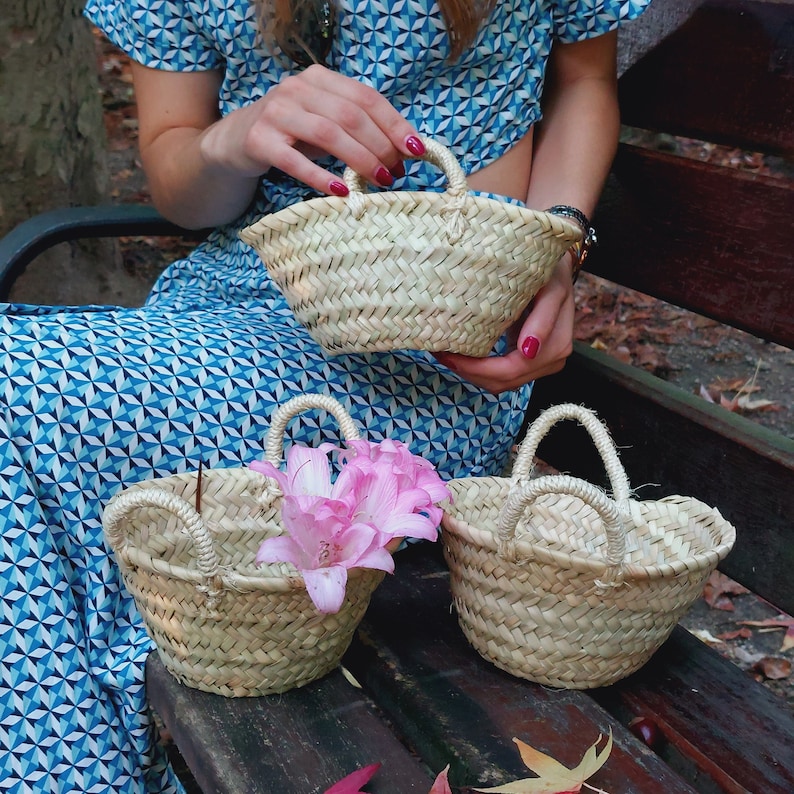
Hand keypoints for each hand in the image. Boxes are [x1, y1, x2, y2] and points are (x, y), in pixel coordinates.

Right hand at [200, 65, 422, 194]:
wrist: (232, 144)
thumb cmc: (290, 137)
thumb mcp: (324, 124)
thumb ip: (356, 129)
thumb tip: (402, 151)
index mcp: (319, 79)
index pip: (366, 98)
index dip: (394, 124)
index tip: (415, 149)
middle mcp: (297, 89)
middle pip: (351, 116)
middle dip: (381, 146)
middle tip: (396, 172)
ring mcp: (276, 113)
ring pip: (329, 134)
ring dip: (360, 160)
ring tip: (380, 181)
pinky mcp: (259, 141)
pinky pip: (296, 162)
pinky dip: (322, 177)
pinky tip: (341, 191)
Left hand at [434, 257, 575, 393]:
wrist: (557, 271)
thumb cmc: (552, 273)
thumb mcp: (550, 287)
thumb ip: (543, 318)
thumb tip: (528, 351)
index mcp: (555, 346)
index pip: (511, 370)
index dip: (477, 368)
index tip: (448, 353)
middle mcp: (550, 361)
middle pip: (502, 382)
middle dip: (468, 371)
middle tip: (438, 352)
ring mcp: (539, 365)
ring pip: (499, 384)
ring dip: (470, 373)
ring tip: (444, 353)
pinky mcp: (528, 363)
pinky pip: (500, 376)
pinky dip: (478, 370)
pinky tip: (460, 356)